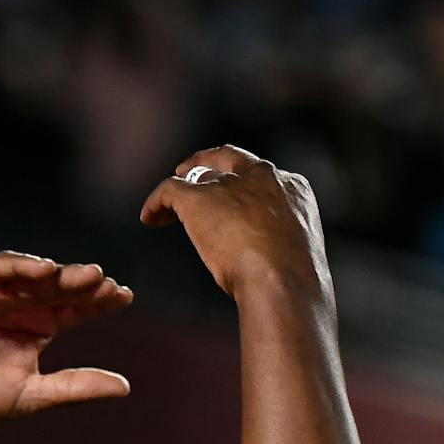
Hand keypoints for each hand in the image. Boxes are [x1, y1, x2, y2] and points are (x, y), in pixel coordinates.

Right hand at [0, 252, 132, 430]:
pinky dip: (20, 266)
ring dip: (59, 272)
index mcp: (38, 327)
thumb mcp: (30, 395)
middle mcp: (19, 305)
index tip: (125, 297)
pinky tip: (43, 270)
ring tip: (85, 275)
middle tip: (108, 283)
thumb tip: (125, 387)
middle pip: (61, 287)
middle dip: (85, 283)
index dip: (100, 301)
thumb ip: (74, 387)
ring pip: (33, 274)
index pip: (77, 308)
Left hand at [139, 147, 331, 306]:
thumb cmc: (292, 284)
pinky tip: (149, 218)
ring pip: (196, 175)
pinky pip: (169, 190)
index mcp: (292, 189)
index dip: (243, 184)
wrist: (282, 282)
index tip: (231, 196)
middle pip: (229, 159)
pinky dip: (156, 202)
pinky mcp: (198, 198)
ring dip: (180, 188)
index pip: (261, 176)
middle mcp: (263, 177)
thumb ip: (279, 248)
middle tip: (189, 172)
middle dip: (208, 163)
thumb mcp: (294, 257)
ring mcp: (230, 185)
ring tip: (164, 206)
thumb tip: (265, 267)